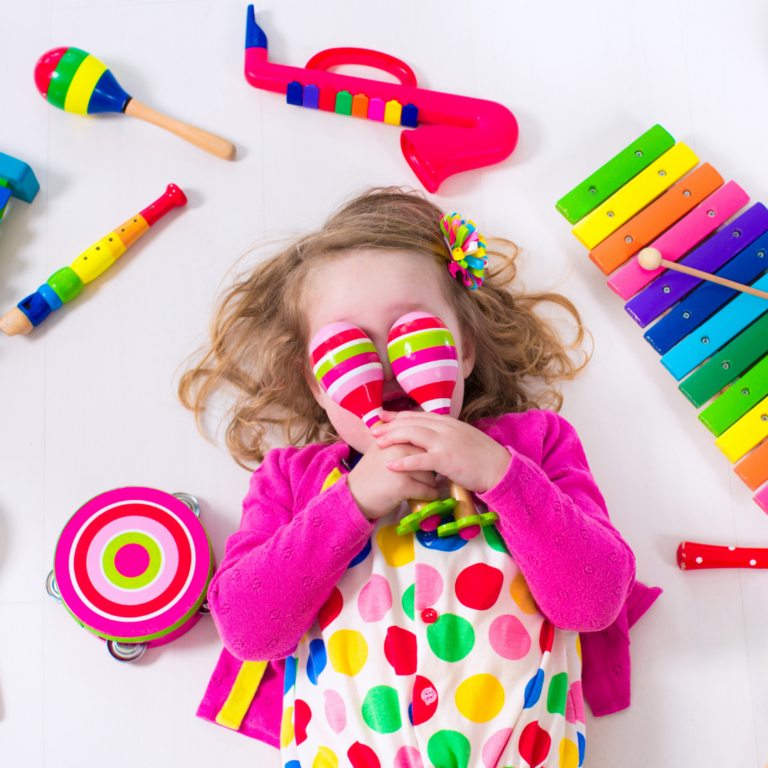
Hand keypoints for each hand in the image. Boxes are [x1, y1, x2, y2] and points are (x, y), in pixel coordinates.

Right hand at [347, 440, 438, 520]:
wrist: (354, 496)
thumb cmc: (369, 474)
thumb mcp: (380, 450)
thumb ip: (396, 440)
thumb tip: (419, 435)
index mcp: (394, 438)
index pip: (421, 442)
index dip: (427, 454)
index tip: (426, 463)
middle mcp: (398, 449)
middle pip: (428, 458)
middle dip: (430, 468)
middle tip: (425, 477)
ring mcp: (401, 467)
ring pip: (430, 475)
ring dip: (430, 484)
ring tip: (423, 488)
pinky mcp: (403, 486)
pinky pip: (426, 490)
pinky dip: (429, 495)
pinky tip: (427, 496)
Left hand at [371, 411, 510, 493]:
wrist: (501, 469)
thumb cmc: (484, 458)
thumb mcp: (465, 439)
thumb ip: (448, 436)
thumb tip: (433, 438)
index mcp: (450, 423)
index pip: (419, 415)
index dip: (399, 416)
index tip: (384, 417)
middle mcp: (446, 428)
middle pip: (412, 422)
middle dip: (390, 425)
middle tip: (374, 429)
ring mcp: (446, 442)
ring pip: (413, 435)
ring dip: (393, 437)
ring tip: (377, 443)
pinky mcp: (446, 460)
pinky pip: (420, 459)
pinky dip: (403, 461)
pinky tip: (390, 464)